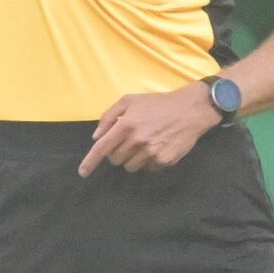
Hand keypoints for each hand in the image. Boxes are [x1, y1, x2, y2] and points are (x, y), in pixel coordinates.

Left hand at [80, 85, 214, 175]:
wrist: (190, 109)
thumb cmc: (158, 103)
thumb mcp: (130, 100)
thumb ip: (109, 116)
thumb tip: (96, 137)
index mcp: (126, 125)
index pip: (102, 148)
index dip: (90, 162)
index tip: (83, 172)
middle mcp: (137, 140)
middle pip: (115, 160)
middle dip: (118, 153)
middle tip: (129, 142)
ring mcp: (152, 152)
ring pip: (130, 167)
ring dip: (132, 159)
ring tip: (144, 144)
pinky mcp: (165, 160)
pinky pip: (148, 169)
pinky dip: (148, 162)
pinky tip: (156, 148)